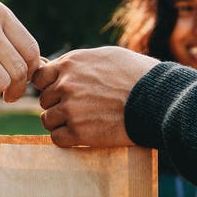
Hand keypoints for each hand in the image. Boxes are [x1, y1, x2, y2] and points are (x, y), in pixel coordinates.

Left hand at [32, 48, 160, 147]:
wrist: (156, 99)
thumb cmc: (138, 75)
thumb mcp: (106, 57)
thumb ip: (79, 63)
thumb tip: (59, 68)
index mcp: (70, 64)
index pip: (40, 77)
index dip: (49, 87)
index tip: (62, 93)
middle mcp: (65, 85)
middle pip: (45, 100)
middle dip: (58, 105)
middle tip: (80, 109)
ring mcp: (70, 109)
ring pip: (48, 120)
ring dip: (61, 123)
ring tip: (83, 122)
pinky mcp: (78, 132)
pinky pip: (57, 138)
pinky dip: (67, 139)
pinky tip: (82, 135)